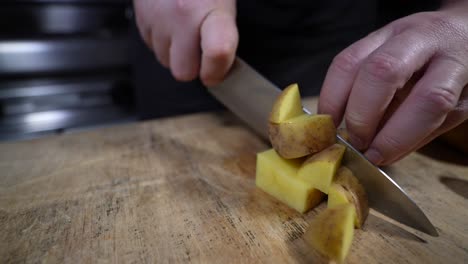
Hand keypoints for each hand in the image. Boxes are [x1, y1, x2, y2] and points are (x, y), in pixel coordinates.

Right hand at [133, 0, 237, 85]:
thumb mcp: (224, 2)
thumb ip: (224, 33)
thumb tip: (224, 65)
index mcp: (210, 10)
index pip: (217, 53)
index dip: (218, 71)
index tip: (218, 73)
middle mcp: (181, 16)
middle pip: (184, 71)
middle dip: (193, 66)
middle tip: (201, 48)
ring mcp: (158, 19)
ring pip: (165, 61)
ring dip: (176, 53)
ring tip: (184, 29)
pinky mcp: (140, 19)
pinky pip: (151, 47)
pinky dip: (162, 41)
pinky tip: (170, 24)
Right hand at [318, 2, 467, 164]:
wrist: (457, 33)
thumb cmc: (459, 78)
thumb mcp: (456, 107)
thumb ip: (418, 129)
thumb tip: (376, 153)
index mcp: (456, 61)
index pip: (430, 99)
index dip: (398, 134)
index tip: (377, 156)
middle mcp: (423, 38)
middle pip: (383, 71)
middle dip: (361, 115)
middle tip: (356, 143)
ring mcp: (391, 32)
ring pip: (351, 63)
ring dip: (335, 103)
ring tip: (335, 130)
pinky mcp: (369, 36)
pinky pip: (340, 63)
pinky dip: (331, 93)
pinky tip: (331, 114)